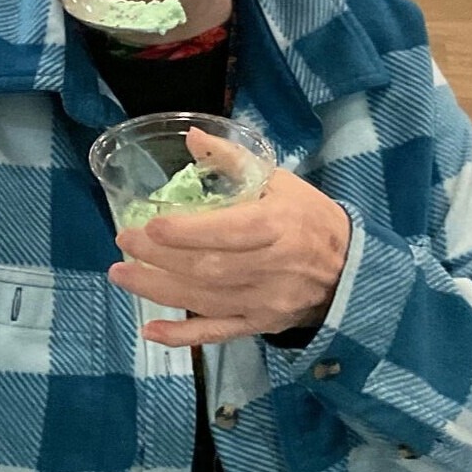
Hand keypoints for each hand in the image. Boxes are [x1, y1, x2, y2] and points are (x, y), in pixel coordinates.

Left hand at [108, 169, 349, 346]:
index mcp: (277, 226)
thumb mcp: (278, 180)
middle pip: (210, 268)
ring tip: (121, 275)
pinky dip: (184, 335)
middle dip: (161, 259)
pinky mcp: (261, 325)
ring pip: (207, 300)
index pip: (228, 232)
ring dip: (160, 291)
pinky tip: (151, 331)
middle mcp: (272, 268)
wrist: (350, 267)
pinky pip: (219, 333)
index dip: (187, 232)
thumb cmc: (308, 215)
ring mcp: (266, 302)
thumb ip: (233, 160)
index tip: (150, 226)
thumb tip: (192, 137)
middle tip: (123, 245)